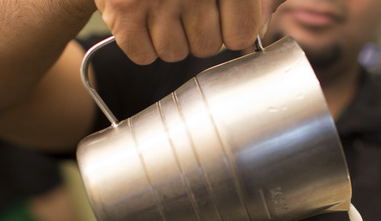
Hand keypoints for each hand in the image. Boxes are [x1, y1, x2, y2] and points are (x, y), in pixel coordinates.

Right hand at [94, 0, 285, 63]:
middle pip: (207, 47)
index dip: (231, 30)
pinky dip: (140, 43)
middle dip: (196, 33)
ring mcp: (156, 0)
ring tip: (159, 8)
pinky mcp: (125, 11)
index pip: (241, 33)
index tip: (221, 17)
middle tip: (183, 5)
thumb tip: (256, 38)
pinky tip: (141, 16)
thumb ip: (246, 3)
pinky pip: (143, 55)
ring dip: (168, 38)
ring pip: (174, 53)